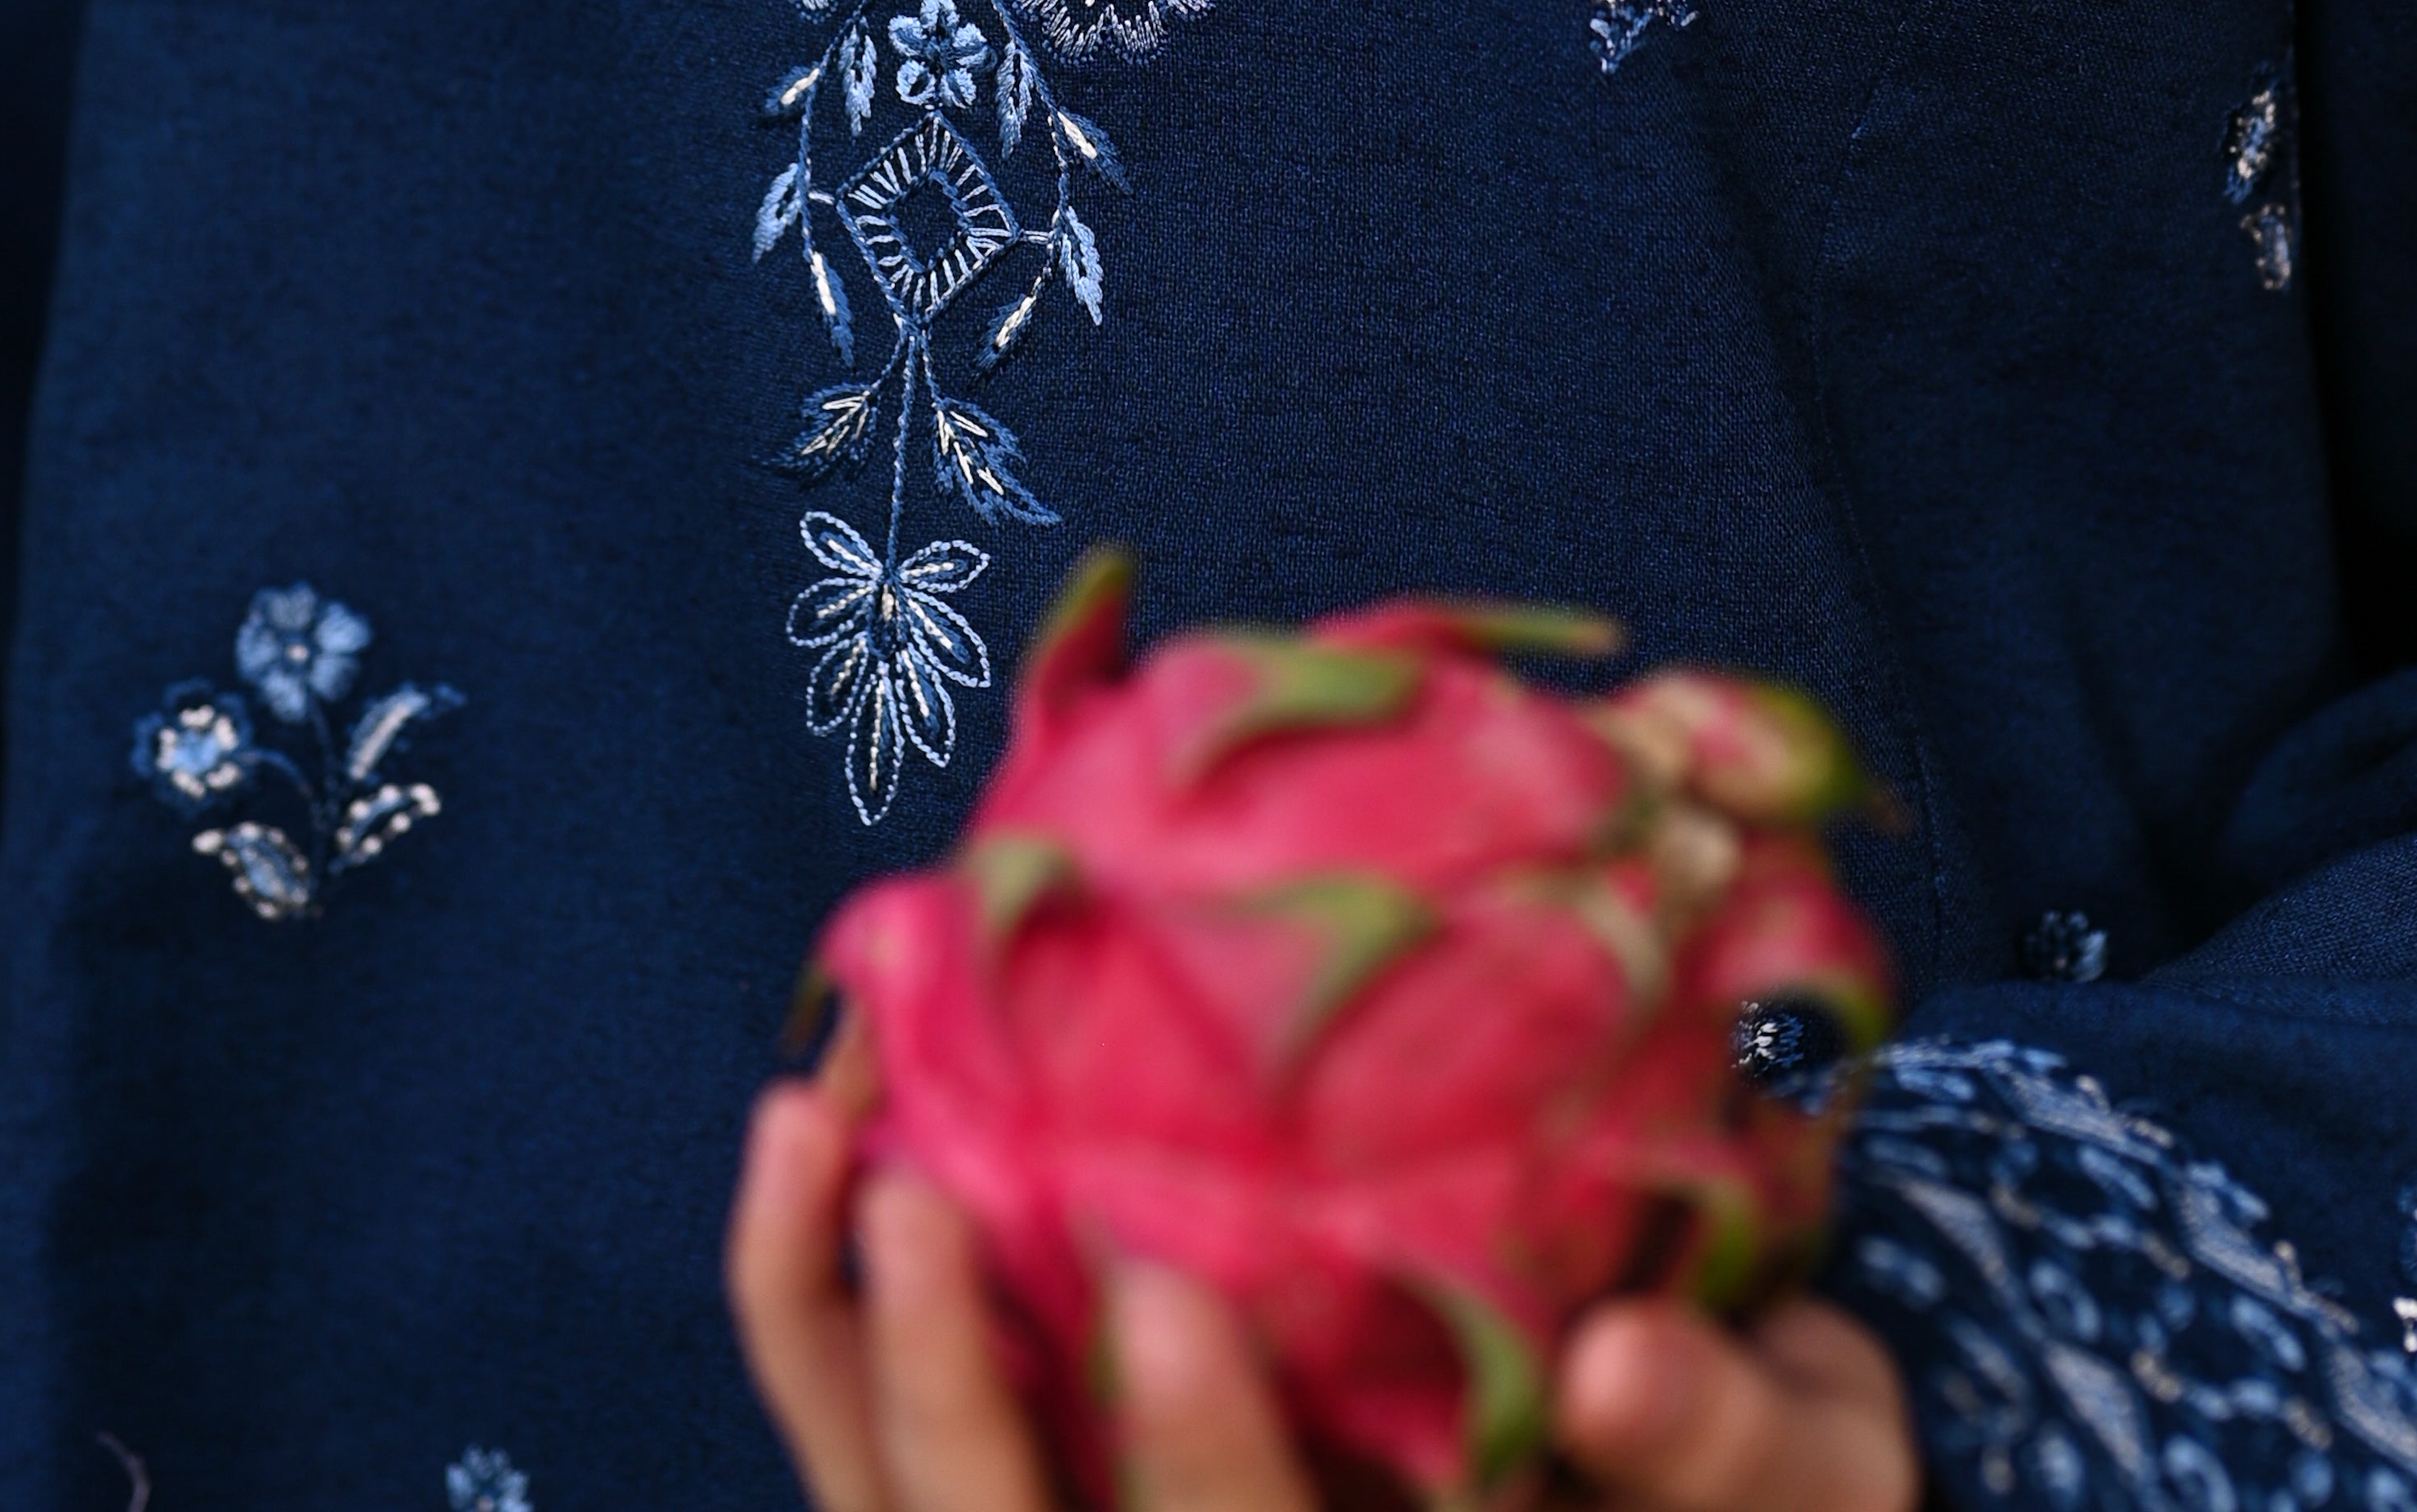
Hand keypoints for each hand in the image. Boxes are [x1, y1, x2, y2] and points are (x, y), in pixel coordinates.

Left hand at [727, 1070, 1920, 1511]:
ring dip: (846, 1351)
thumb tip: (1616, 1377)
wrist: (1691, 1467)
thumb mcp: (1797, 1473)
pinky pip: (872, 1453)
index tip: (1174, 1296)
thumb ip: (1725, 1441)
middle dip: (960, 1417)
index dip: (1203, 1473)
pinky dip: (816, 1312)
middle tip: (924, 1200)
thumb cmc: (1746, 1471)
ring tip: (825, 1130)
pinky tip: (809, 1134)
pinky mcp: (1037, 1497)